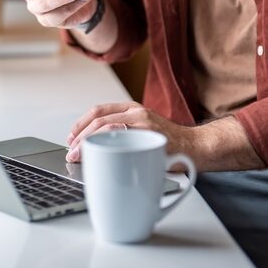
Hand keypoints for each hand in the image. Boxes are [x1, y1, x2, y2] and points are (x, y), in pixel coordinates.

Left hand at [64, 101, 187, 163]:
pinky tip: (99, 159)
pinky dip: (106, 150)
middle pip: (99, 120)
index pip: (99, 110)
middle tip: (72, 152)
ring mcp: (144, 124)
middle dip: (81, 137)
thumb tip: (93, 148)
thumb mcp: (143, 130)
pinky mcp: (150, 138)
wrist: (196, 147)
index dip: (81, 123)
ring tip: (80, 156)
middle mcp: (136, 112)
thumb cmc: (168, 143)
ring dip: (89, 144)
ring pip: (107, 129)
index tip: (71, 137)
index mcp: (132, 108)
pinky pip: (123, 142)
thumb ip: (124, 133)